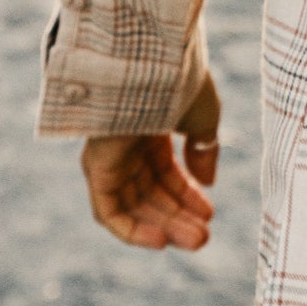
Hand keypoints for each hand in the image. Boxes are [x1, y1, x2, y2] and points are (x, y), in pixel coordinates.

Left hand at [80, 73, 220, 251]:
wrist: (150, 63)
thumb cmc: (179, 81)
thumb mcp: (202, 117)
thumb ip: (204, 149)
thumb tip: (207, 182)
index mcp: (150, 126)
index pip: (165, 172)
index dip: (188, 195)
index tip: (210, 213)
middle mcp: (127, 143)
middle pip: (150, 193)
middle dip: (178, 217)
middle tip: (204, 239)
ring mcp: (110, 155)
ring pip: (133, 205)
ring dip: (163, 226)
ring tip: (197, 242)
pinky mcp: (96, 168)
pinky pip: (109, 211)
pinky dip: (132, 230)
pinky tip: (162, 241)